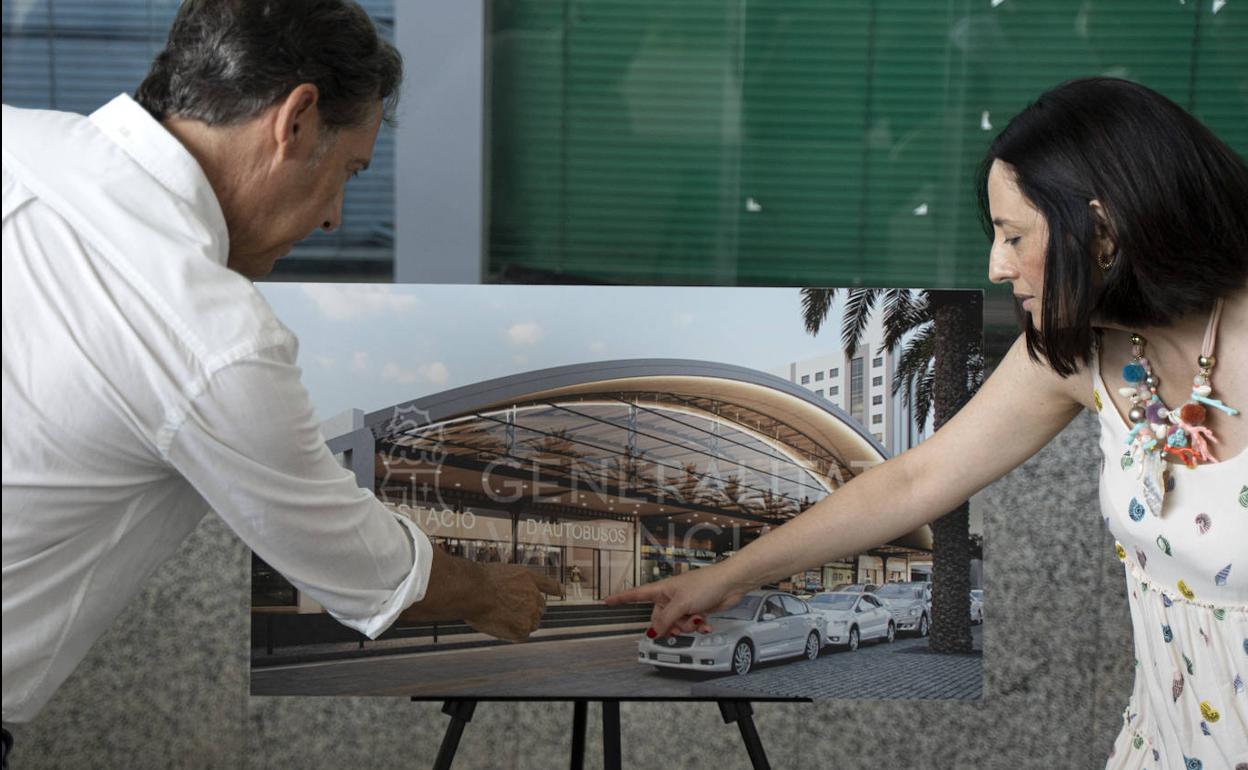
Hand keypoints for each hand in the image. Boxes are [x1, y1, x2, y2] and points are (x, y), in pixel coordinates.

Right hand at [463, 564, 564, 641]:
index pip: (549, 584)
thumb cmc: (479, 581)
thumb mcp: (501, 572)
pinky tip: (502, 627)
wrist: (474, 590)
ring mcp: (530, 611)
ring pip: (532, 623)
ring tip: (502, 618)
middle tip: (510, 612)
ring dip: (521, 624)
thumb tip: (514, 592)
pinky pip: (523, 635)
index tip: (561, 591)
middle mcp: (534, 594)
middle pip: (540, 608)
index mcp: (528, 577)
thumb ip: (514, 583)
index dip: (555, 589)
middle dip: (529, 611)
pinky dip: (514, 634)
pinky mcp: (523, 627)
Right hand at [604, 563, 747, 637]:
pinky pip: (689, 624)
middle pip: (659, 618)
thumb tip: (654, 632)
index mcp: (661, 590)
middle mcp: (670, 597)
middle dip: (669, 626)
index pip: (636, 594)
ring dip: (686, 626)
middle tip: (679, 624)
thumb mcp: (681, 604)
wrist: (730, 584)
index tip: (606, 601)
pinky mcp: (695, 609)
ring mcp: (683, 603)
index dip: (621, 598)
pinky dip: (697, 626)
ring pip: (675, 624)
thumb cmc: (705, 584)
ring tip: (697, 619)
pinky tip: (705, 624)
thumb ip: (666, 620)